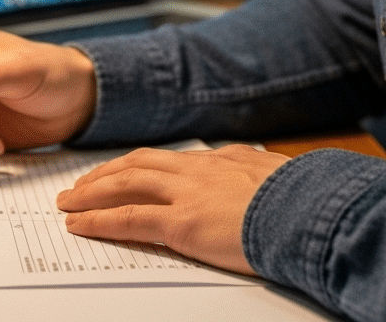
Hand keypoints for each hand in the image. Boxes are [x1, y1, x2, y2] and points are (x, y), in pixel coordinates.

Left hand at [56, 145, 291, 275]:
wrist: (316, 212)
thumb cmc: (311, 204)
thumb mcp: (286, 183)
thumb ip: (263, 182)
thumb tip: (264, 186)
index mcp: (227, 160)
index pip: (173, 160)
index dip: (142, 166)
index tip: (125, 172)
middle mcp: (201, 169)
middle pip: (139, 163)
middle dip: (106, 173)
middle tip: (81, 184)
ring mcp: (189, 193)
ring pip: (125, 184)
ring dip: (91, 192)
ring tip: (68, 202)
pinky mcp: (183, 222)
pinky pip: (129, 219)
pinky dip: (98, 220)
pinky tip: (78, 224)